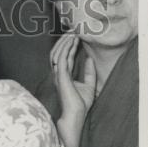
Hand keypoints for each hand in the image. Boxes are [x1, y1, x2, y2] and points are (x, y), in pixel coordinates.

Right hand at [50, 31, 96, 146]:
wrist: (76, 116)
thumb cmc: (80, 105)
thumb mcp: (88, 85)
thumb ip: (88, 72)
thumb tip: (90, 59)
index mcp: (63, 77)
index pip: (64, 57)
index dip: (69, 45)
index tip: (76, 35)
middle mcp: (58, 75)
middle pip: (58, 53)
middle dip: (64, 40)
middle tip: (73, 29)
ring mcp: (58, 76)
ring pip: (57, 53)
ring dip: (65, 41)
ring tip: (73, 32)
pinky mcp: (61, 77)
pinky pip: (61, 58)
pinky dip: (66, 48)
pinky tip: (73, 41)